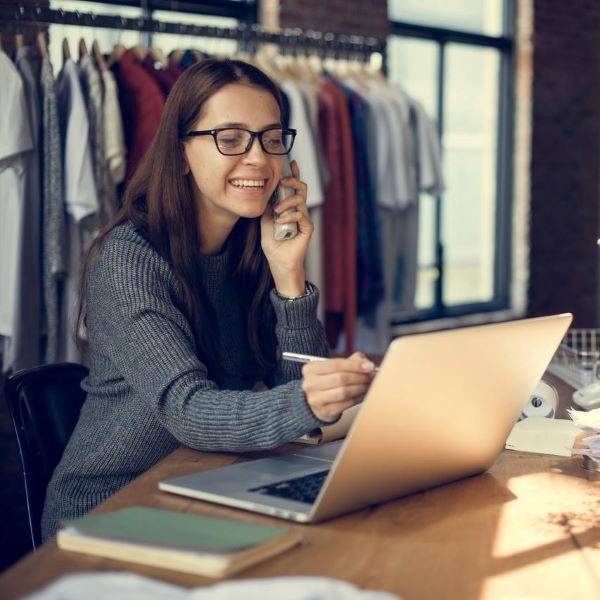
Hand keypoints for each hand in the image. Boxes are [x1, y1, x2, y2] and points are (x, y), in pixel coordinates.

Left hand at [260, 160, 312, 280]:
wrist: (279, 262)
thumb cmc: (273, 245)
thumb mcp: (265, 222)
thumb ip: (267, 208)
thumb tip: (266, 193)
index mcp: (290, 208)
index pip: (293, 188)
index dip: (294, 175)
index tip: (292, 162)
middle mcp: (299, 212)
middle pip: (301, 189)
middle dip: (292, 180)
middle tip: (282, 181)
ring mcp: (304, 219)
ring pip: (300, 200)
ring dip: (287, 202)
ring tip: (277, 210)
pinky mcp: (308, 228)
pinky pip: (301, 215)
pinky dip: (290, 215)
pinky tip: (281, 221)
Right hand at [301, 352, 376, 422]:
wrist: (315, 402)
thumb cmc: (327, 381)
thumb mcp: (334, 367)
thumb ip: (351, 361)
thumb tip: (367, 364)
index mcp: (310, 369)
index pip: (335, 364)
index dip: (355, 365)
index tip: (369, 366)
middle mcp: (310, 384)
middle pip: (341, 378)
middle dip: (360, 377)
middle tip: (370, 377)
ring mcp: (316, 399)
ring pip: (344, 392)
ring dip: (360, 388)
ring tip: (367, 385)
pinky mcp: (324, 411)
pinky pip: (346, 404)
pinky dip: (358, 398)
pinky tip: (363, 394)